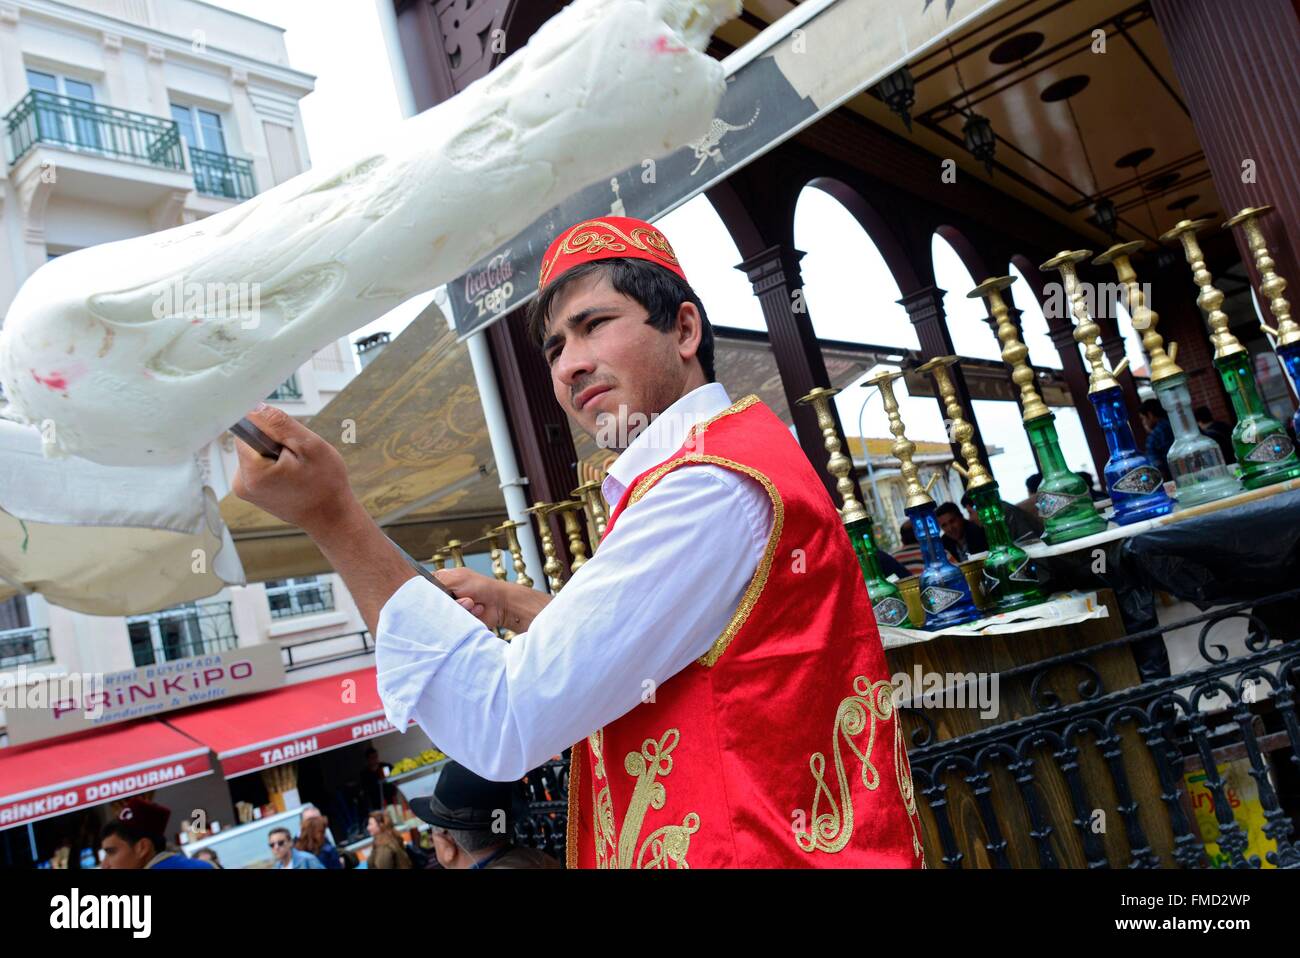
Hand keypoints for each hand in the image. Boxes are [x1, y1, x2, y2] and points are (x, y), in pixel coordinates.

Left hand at [232, 404, 356, 534]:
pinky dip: (274, 464)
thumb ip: (279, 424)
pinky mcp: (250, 491)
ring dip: (275, 453)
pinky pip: (258, 464)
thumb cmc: (325, 485)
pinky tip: (291, 476)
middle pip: (249, 441)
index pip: (245, 430)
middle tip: (297, 455)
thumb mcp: (310, 446)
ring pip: (255, 452)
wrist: (329, 516)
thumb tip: (254, 407)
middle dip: (274, 441)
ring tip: (296, 468)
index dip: (268, 427)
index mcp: (253, 472)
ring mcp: (244, 489)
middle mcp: (241, 482)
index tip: (286, 438)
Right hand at [433, 567, 547, 632]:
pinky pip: (452, 623)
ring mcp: (450, 609)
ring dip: (460, 608)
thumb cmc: (481, 586)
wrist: (500, 603)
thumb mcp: (456, 578)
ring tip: (472, 602)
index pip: (422, 587)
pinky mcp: (457, 621)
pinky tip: (476, 610)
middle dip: (447, 601)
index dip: (426, 593)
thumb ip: (435, 582)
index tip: (435, 594)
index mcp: (441, 581)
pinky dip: (466, 616)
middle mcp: (443, 595)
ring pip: (442, 614)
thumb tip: (419, 589)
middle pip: (431, 603)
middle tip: (462, 597)